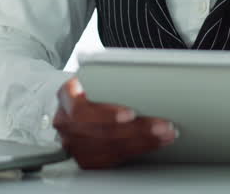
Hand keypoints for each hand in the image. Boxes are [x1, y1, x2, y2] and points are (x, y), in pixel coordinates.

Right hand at [52, 76, 177, 168]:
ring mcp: (73, 143)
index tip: (131, 113)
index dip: (107, 115)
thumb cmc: (91, 85)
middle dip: (136, 130)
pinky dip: (137, 150)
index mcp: (66, 96)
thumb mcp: (94, 73)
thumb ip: (108, 73)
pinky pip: (113, 159)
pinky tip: (153, 143)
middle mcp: (66, 122)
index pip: (81, 110)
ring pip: (110, 148)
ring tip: (164, 133)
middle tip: (161, 125)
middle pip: (101, 132)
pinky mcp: (85, 158)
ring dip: (142, 142)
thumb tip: (138, 70)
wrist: (78, 102)